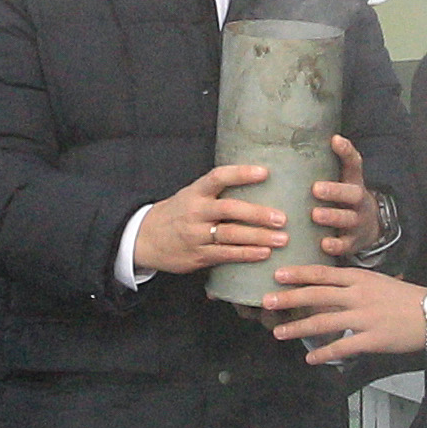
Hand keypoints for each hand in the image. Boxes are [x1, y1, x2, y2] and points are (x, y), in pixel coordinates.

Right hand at [133, 164, 278, 274]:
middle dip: (258, 214)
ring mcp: (195, 234)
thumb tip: (256, 185)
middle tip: (282, 218)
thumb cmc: (177, 215)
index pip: (218, 177)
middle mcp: (195, 211)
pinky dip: (246, 254)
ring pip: (231, 234)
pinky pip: (225, 254)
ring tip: (282, 239)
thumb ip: (216, 194)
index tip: (265, 172)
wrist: (144, 239)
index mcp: (195, 192)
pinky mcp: (198, 255)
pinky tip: (264, 253)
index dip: (241, 173)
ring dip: (259, 237)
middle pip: (229, 209)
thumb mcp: (190, 196)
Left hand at [263, 265, 426, 363]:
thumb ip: (353, 283)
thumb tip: (327, 285)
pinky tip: (310, 358)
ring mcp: (364, 318)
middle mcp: (359, 296)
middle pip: (317, 295)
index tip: (278, 274)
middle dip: (289, 299)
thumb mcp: (378, 282)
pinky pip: (342, 347)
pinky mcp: (372, 339)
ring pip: (324, 321)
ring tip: (279, 332)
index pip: (323, 274)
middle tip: (266, 302)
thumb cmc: (405, 298)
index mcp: (360, 279)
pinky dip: (324, 354)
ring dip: (298, 328)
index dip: (299, 274)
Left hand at [309, 135, 371, 259]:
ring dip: (332, 217)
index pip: (354, 163)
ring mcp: (358, 222)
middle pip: (352, 194)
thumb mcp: (344, 180)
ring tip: (315, 215)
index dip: (346, 151)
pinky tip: (324, 244)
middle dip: (335, 191)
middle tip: (316, 189)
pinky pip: (346, 245)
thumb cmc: (345, 200)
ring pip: (348, 219)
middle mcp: (359, 201)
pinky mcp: (353, 242)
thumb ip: (333, 163)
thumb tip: (321, 138)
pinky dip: (336, 245)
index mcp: (354, 182)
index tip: (334, 140)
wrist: (369, 228)